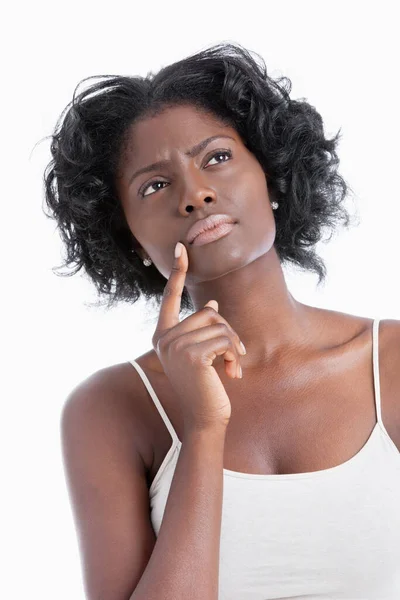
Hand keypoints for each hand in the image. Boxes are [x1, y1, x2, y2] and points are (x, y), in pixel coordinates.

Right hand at [152, 242, 245, 432]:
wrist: (205, 419)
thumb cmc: (205, 387)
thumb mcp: (203, 354)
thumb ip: (202, 330)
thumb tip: (212, 304)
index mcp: (163, 336)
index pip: (170, 298)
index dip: (176, 271)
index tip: (182, 247)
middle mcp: (164, 338)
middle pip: (208, 312)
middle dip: (227, 333)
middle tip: (233, 357)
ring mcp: (175, 345)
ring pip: (219, 324)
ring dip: (234, 345)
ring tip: (232, 367)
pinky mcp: (191, 354)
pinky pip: (225, 338)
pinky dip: (235, 354)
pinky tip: (231, 373)